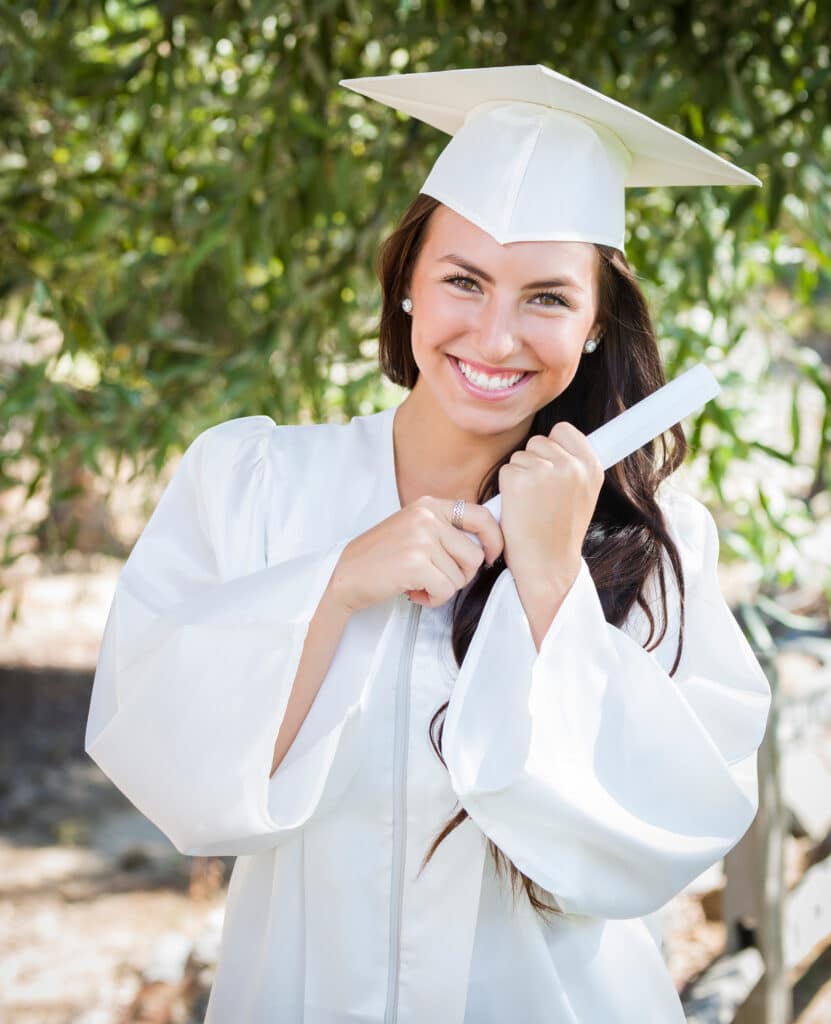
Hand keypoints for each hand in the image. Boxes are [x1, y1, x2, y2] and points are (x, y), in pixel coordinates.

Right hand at [330, 496, 504, 612]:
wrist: (345, 576)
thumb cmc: (379, 558)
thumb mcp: (413, 529)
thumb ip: (444, 530)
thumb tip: (485, 545)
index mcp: (429, 505)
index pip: (481, 516)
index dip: (494, 539)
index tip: (490, 556)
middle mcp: (427, 517)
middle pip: (474, 554)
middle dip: (461, 575)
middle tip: (436, 579)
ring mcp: (421, 538)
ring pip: (461, 576)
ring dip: (444, 589)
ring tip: (420, 585)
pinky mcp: (416, 563)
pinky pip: (446, 590)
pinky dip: (434, 600)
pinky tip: (415, 594)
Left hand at [498, 422, 603, 588]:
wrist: (547, 564)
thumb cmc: (560, 532)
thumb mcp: (583, 495)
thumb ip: (575, 467)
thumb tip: (557, 439)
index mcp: (591, 467)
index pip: (564, 430)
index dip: (553, 445)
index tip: (551, 463)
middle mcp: (571, 466)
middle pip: (539, 441)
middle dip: (534, 462)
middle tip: (539, 495)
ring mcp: (545, 471)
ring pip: (520, 456)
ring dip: (520, 475)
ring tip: (531, 504)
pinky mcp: (519, 480)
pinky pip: (506, 470)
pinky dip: (507, 487)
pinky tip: (519, 508)